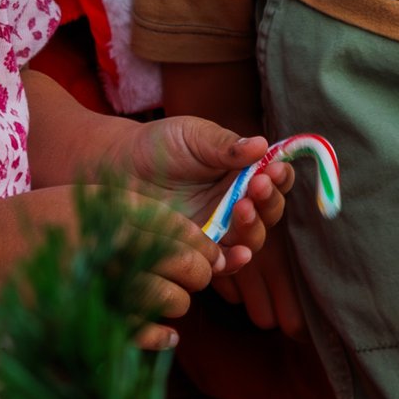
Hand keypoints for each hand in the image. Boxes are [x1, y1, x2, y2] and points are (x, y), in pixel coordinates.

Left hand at [38, 116, 286, 345]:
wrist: (118, 167)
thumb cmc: (158, 145)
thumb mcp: (194, 136)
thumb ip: (226, 145)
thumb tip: (263, 145)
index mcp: (241, 173)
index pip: (275, 179)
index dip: (280, 176)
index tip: (273, 169)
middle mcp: (237, 203)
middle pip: (269, 211)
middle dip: (269, 200)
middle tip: (258, 186)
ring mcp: (219, 229)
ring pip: (252, 239)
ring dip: (255, 226)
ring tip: (243, 208)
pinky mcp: (198, 251)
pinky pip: (223, 262)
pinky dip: (235, 260)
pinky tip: (239, 254)